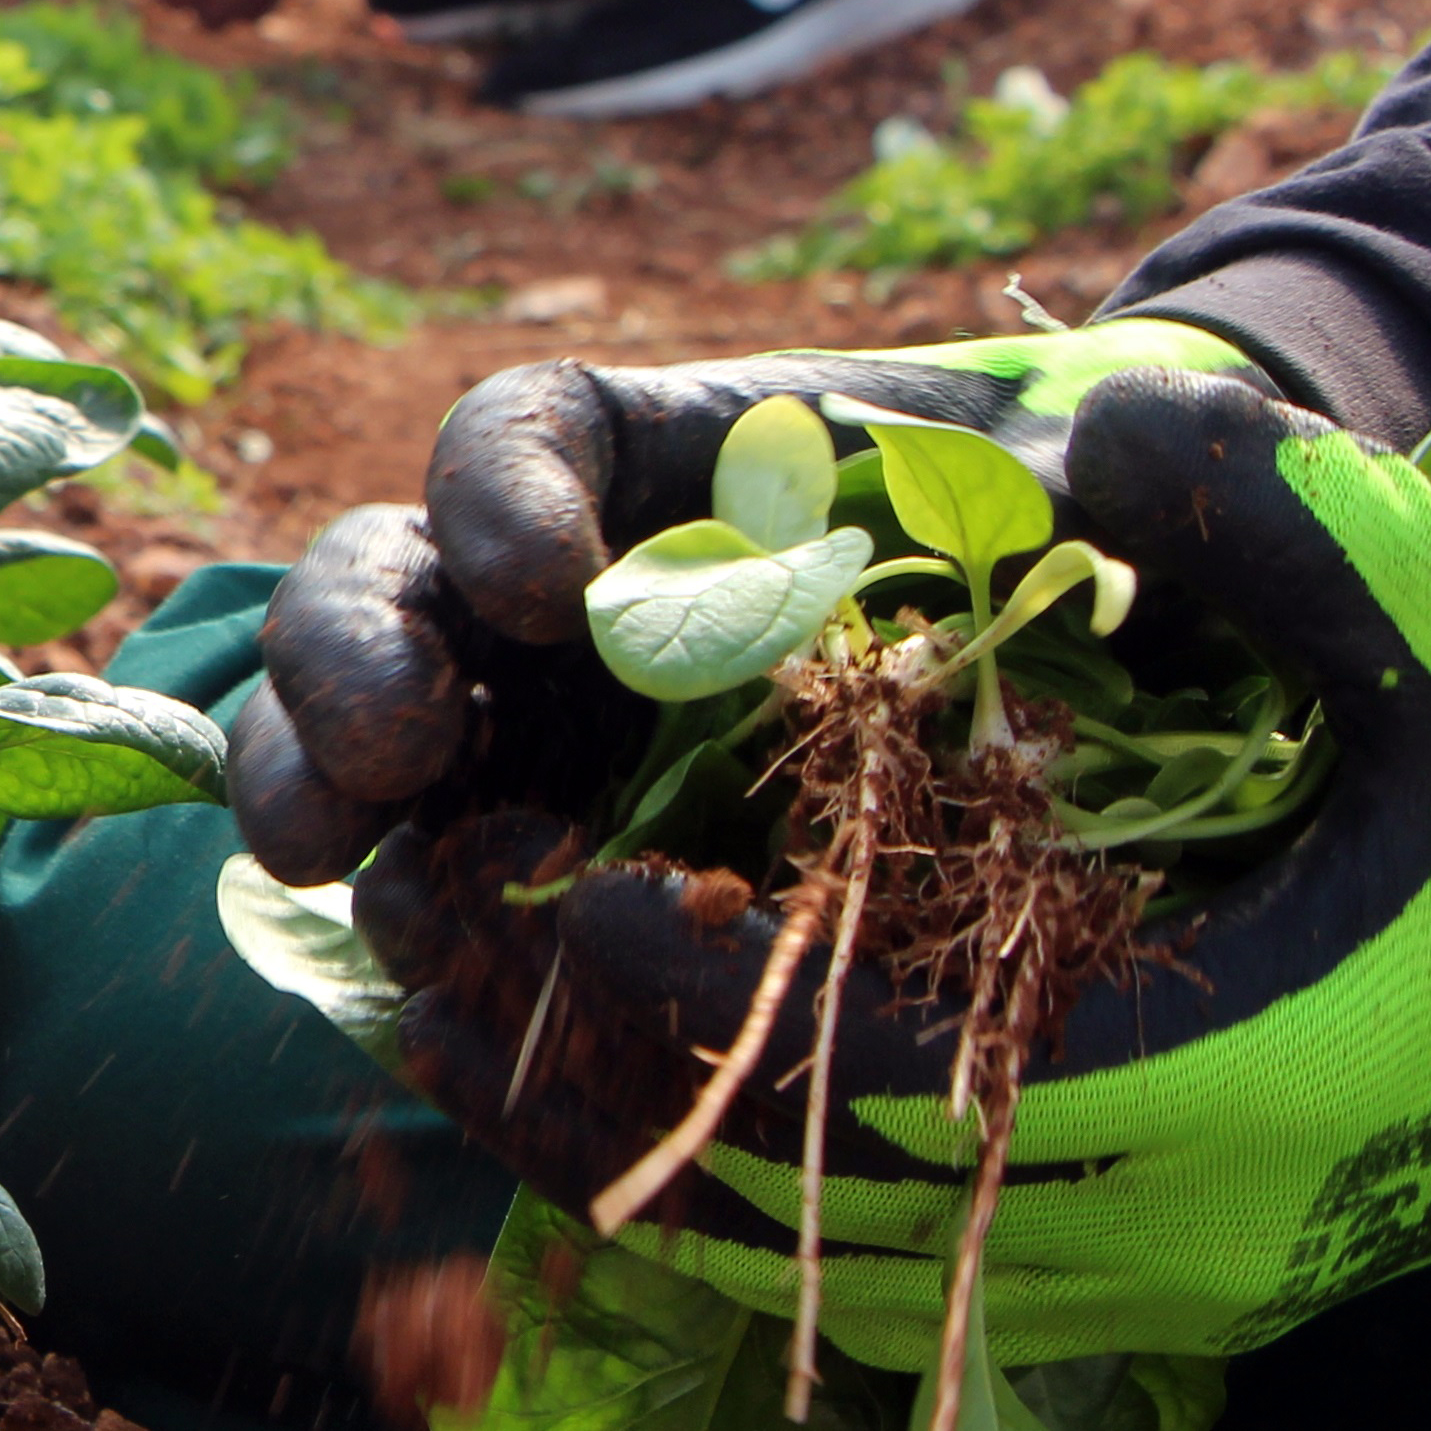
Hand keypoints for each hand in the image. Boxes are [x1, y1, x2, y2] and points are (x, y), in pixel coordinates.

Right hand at [234, 323, 1262, 1189]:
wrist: (1098, 681)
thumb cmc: (1071, 557)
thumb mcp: (1086, 491)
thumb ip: (1083, 468)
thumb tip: (1115, 452)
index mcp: (650, 459)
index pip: (515, 439)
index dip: (497, 499)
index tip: (546, 583)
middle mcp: (548, 592)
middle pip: (381, 586)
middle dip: (347, 658)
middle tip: (389, 749)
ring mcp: (528, 733)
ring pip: (358, 738)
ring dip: (315, 786)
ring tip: (332, 861)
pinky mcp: (546, 868)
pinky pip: (440, 895)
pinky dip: (412, 936)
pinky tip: (427, 992)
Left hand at [280, 352, 1430, 1363]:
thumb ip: (1285, 522)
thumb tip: (1073, 429)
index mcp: (1233, 1075)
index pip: (890, 1080)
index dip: (707, 995)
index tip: (571, 886)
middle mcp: (1174, 1220)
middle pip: (810, 1203)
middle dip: (612, 1072)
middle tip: (456, 931)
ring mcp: (1162, 1278)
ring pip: (828, 1269)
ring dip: (642, 1149)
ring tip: (482, 1010)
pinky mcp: (1162, 1289)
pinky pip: (893, 1282)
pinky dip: (743, 1202)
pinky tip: (632, 1090)